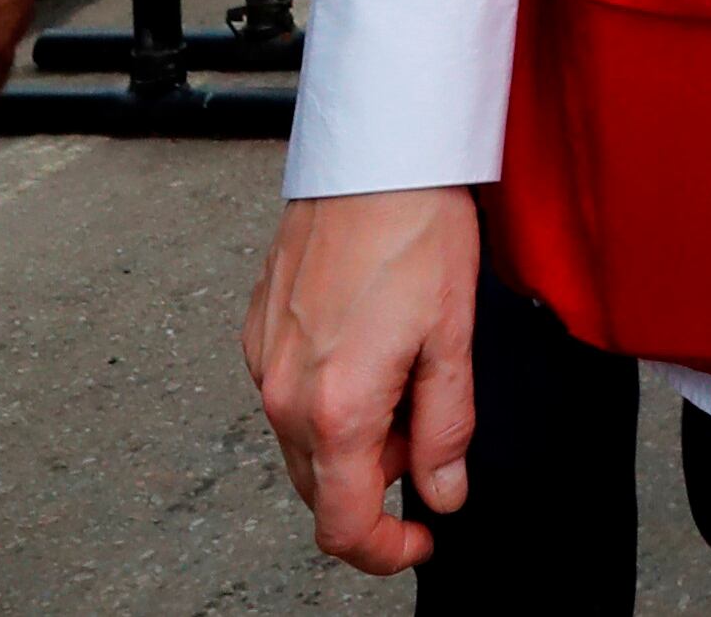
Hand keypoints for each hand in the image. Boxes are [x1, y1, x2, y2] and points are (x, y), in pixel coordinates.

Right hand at [244, 187, 480, 574]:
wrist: (373, 161)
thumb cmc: (416, 232)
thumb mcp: (454, 337)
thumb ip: (446, 426)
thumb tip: (443, 489)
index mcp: (336, 407)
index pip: (341, 523)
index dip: (383, 549)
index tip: (419, 538)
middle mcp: (284, 394)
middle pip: (320, 487)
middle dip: (375, 481)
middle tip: (427, 431)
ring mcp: (262, 363)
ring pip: (304, 443)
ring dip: (354, 438)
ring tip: (405, 373)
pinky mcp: (256, 334)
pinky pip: (289, 394)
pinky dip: (330, 398)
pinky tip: (370, 348)